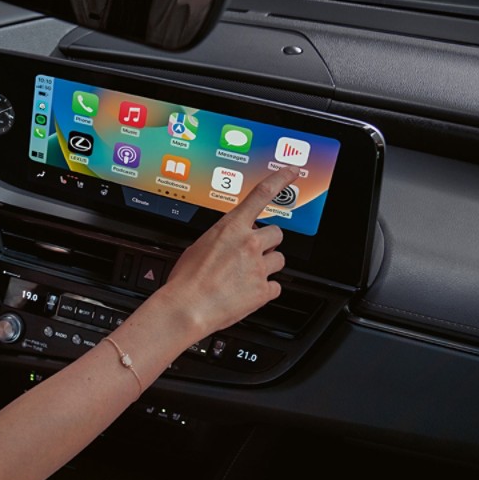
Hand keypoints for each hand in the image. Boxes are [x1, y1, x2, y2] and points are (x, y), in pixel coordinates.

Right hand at [155, 166, 298, 338]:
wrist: (186, 308)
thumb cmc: (185, 280)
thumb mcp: (198, 247)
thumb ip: (221, 240)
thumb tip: (227, 244)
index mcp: (231, 228)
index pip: (262, 193)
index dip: (281, 178)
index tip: (293, 171)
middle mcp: (249, 244)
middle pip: (276, 233)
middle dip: (267, 242)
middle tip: (252, 254)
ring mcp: (258, 267)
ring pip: (279, 259)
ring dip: (267, 265)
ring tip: (247, 276)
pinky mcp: (263, 291)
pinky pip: (275, 287)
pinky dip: (265, 291)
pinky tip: (249, 293)